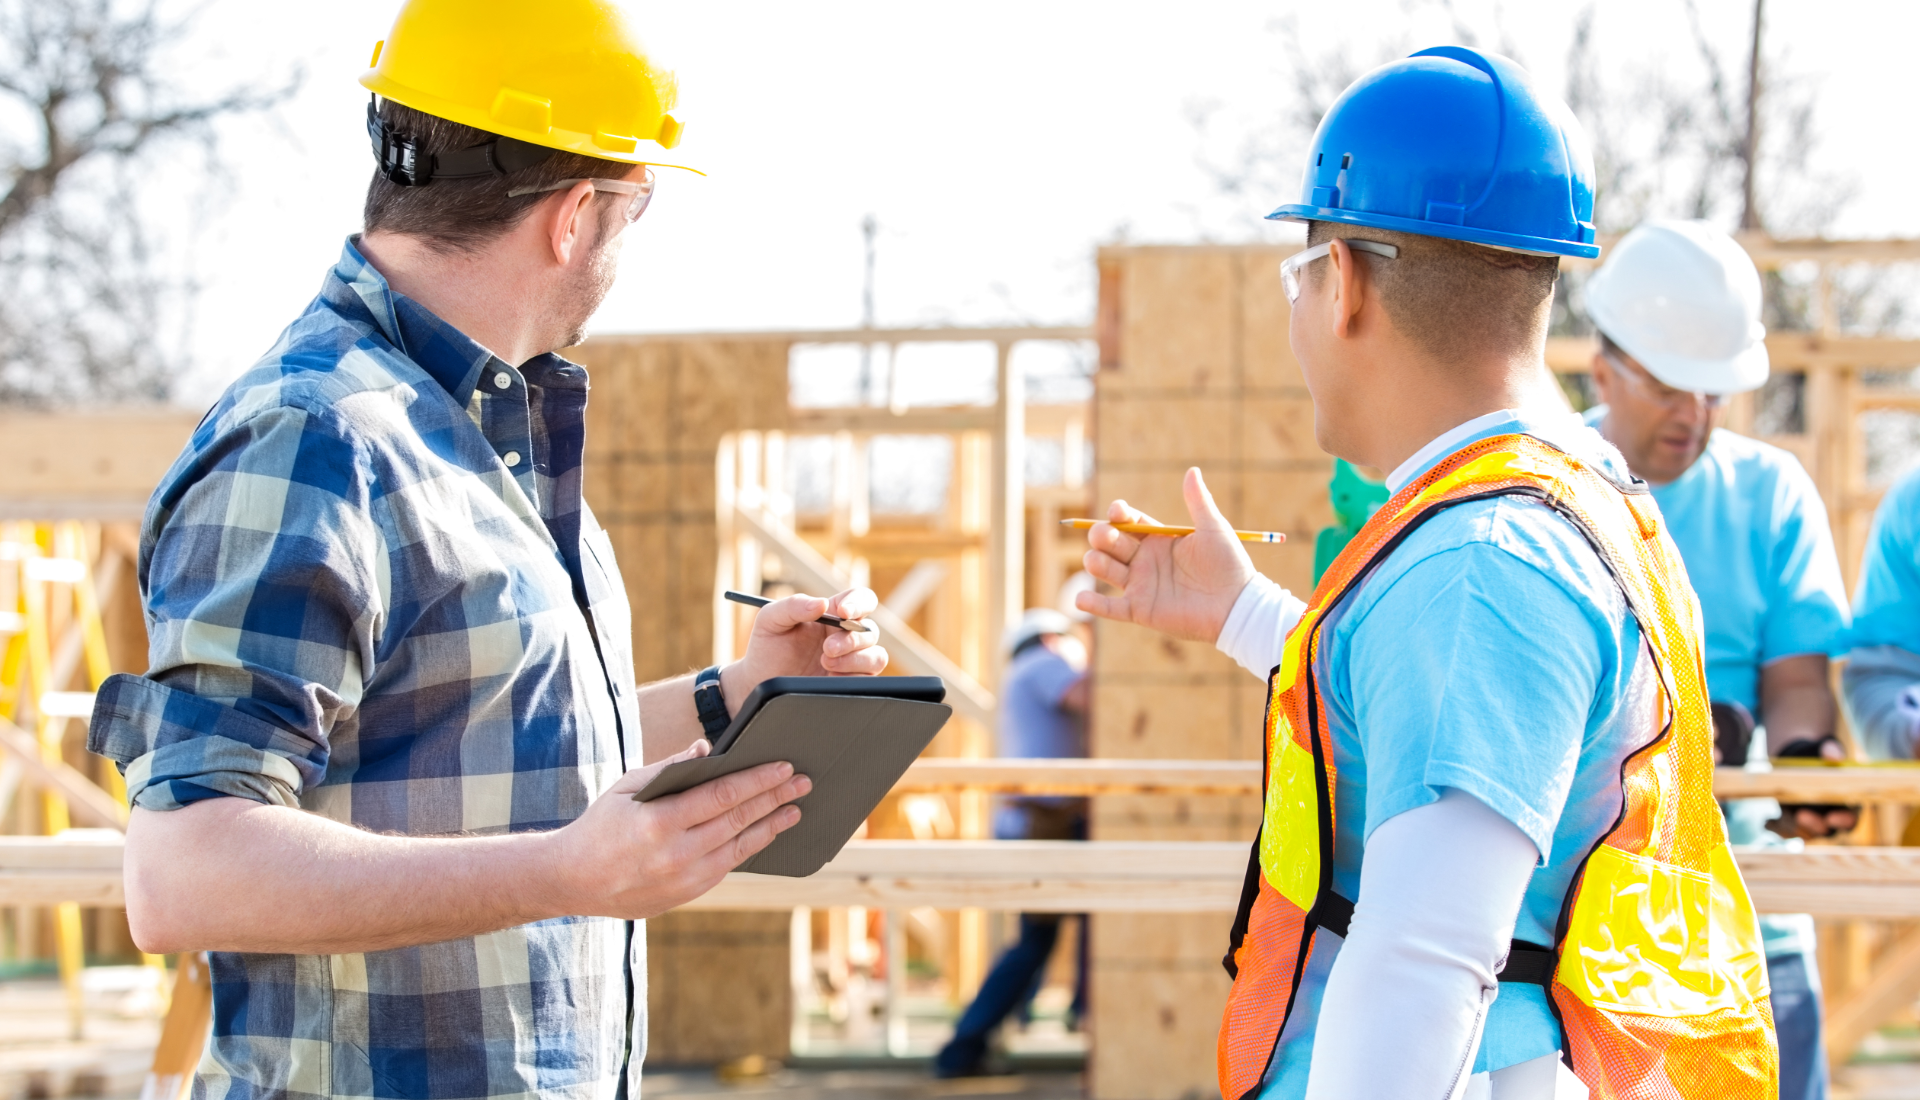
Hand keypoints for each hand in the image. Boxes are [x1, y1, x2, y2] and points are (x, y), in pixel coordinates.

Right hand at [552, 740, 811, 918]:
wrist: (572, 880)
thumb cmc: (601, 824)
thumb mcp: (627, 787)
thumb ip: (671, 768)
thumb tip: (710, 750)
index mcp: (659, 822)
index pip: (722, 795)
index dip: (757, 780)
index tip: (783, 766)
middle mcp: (676, 854)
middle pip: (739, 820)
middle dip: (775, 798)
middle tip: (803, 783)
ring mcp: (683, 879)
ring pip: (740, 848)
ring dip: (772, 826)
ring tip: (795, 809)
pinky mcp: (687, 894)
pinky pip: (727, 866)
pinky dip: (749, 847)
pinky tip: (765, 832)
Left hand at [724, 588, 887, 709]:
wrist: (759, 682)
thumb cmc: (767, 646)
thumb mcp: (771, 619)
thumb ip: (794, 605)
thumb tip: (821, 603)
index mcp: (832, 613)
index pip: (860, 599)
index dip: (859, 603)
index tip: (844, 613)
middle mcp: (845, 635)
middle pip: (870, 630)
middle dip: (851, 639)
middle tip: (826, 649)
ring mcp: (850, 659)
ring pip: (876, 655)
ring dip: (854, 659)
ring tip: (825, 663)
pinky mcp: (849, 681)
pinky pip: (868, 677)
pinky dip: (852, 676)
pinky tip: (830, 676)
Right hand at [1076, 467, 1255, 643]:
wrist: (1236, 604)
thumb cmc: (1228, 564)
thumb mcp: (1213, 528)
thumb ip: (1199, 501)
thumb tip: (1192, 471)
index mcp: (1158, 539)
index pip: (1128, 522)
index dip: (1118, 514)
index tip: (1118, 510)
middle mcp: (1144, 560)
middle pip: (1110, 542)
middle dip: (1102, 535)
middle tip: (1106, 535)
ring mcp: (1140, 585)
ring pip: (1105, 569)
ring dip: (1095, 562)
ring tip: (1096, 560)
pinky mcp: (1140, 609)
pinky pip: (1111, 608)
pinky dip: (1093, 604)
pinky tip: (1080, 599)